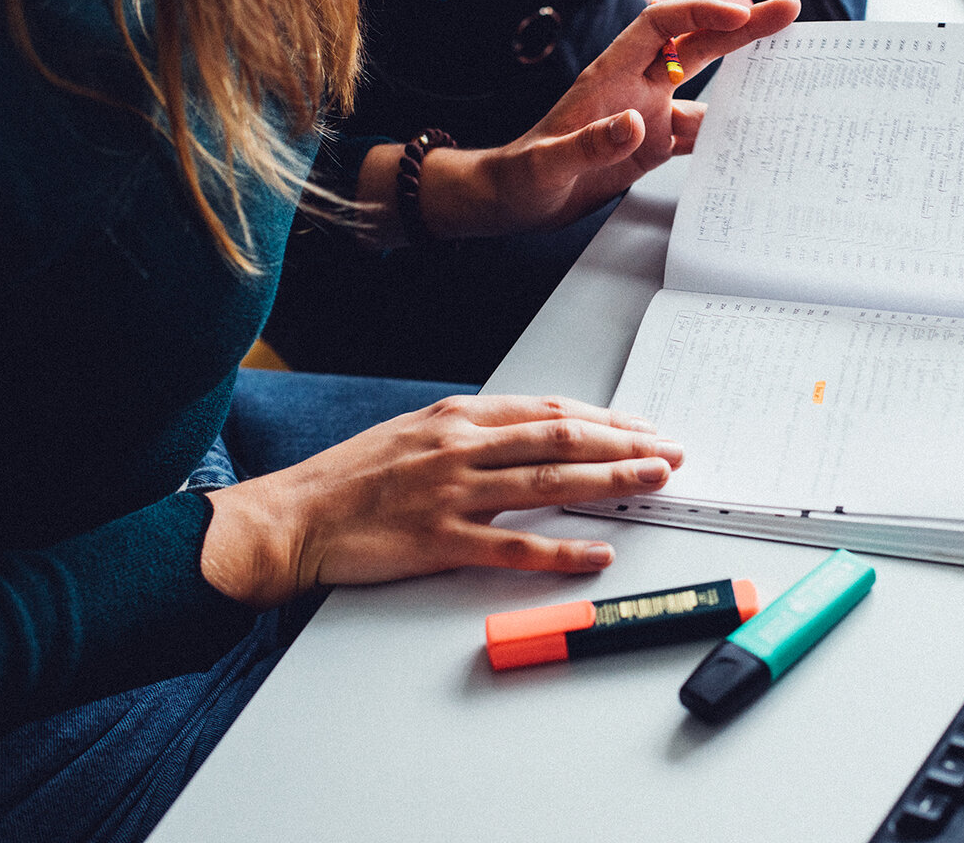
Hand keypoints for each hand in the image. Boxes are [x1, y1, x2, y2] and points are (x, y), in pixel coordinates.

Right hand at [202, 395, 683, 606]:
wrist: (293, 517)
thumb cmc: (353, 478)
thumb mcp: (417, 432)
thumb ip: (474, 431)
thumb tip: (533, 433)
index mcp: (459, 416)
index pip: (550, 410)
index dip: (606, 418)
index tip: (645, 427)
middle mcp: (461, 445)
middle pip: (561, 437)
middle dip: (625, 443)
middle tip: (670, 450)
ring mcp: (452, 492)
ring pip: (549, 481)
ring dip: (610, 481)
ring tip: (654, 483)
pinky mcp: (440, 540)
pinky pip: (513, 547)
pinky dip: (561, 550)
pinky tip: (597, 552)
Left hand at [444, 0, 800, 235]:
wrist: (514, 200)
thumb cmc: (521, 177)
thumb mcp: (548, 164)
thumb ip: (590, 144)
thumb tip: (636, 123)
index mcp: (611, 76)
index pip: (661, 26)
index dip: (699, 13)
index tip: (737, 14)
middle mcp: (636, 88)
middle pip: (697, 45)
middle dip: (742, 26)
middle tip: (787, 13)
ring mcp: (649, 115)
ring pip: (707, 88)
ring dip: (745, 82)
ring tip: (791, 78)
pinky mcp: (654, 144)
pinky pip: (700, 132)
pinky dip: (729, 133)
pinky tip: (757, 138)